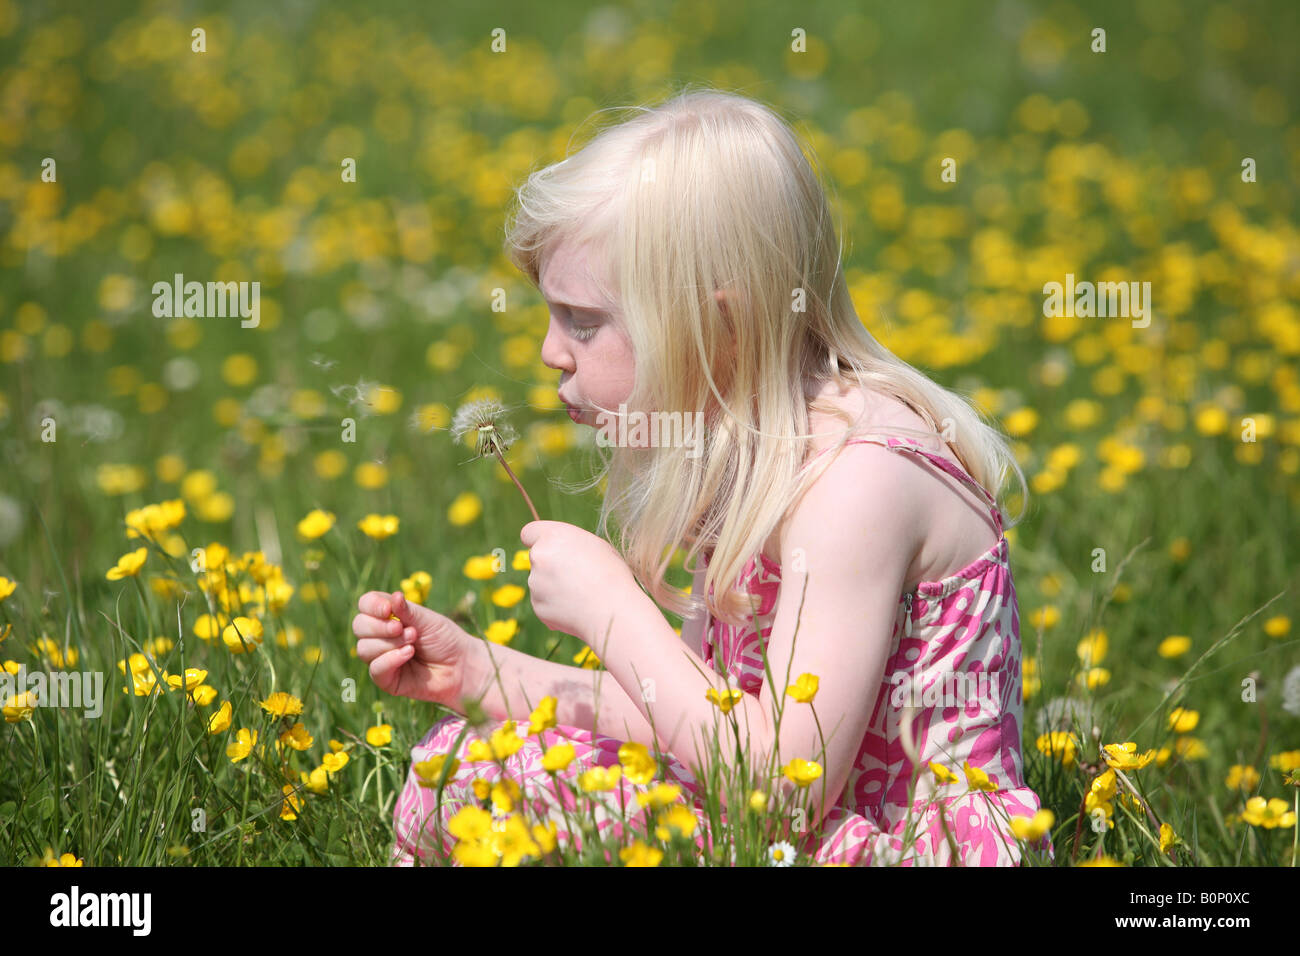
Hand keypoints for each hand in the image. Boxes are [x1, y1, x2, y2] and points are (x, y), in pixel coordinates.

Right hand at [353, 590, 470, 706]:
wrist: (462, 667)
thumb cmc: (446, 639)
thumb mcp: (428, 620)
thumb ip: (408, 611)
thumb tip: (393, 597)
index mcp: (388, 616)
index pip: (365, 605)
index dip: (372, 605)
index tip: (388, 609)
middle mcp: (380, 636)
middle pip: (359, 626)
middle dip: (380, 626)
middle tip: (403, 628)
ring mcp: (382, 658)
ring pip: (364, 648)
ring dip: (389, 643)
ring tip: (413, 642)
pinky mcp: (387, 679)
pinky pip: (375, 668)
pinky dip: (391, 659)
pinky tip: (409, 653)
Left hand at [519, 520, 636, 645]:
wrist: (613, 610)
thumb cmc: (611, 574)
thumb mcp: (595, 545)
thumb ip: (569, 544)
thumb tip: (558, 551)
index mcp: (553, 536)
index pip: (528, 532)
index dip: (537, 540)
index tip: (546, 547)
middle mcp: (538, 557)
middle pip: (537, 558)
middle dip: (550, 565)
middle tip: (576, 575)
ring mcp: (535, 583)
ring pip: (540, 582)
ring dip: (554, 587)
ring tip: (582, 594)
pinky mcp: (538, 607)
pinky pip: (545, 603)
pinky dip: (557, 606)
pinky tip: (578, 608)